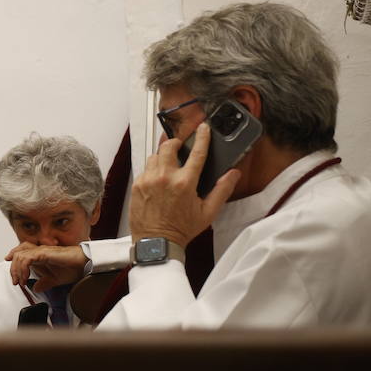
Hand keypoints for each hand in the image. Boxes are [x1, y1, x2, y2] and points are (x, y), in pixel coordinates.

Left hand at [6, 241, 86, 291]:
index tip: (13, 275)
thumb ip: (44, 283)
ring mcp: (41, 251)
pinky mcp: (44, 253)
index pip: (21, 253)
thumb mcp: (54, 279)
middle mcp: (39, 251)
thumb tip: (36, 288)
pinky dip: (23, 268)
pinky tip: (26, 278)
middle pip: (17, 253)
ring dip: (17, 270)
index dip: (13, 261)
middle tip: (16, 281)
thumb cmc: (73, 268)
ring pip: (20, 255)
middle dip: (13, 269)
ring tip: (21, 281)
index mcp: (40, 256)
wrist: (83, 264)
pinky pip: (27, 258)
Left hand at [129, 121, 238, 245]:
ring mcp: (148, 180)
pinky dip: (152, 170)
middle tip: (181, 146)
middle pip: (169, 146)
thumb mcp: (208, 212)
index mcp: (185, 183)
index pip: (197, 152)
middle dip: (176, 142)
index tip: (203, 128)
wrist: (156, 242)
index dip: (202, 137)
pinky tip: (158, 180)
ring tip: (169, 165)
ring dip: (163, 157)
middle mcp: (165, 178)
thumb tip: (233, 174)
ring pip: (155, 156)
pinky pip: (145, 169)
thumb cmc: (181, 229)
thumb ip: (222, 190)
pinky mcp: (137, 185)